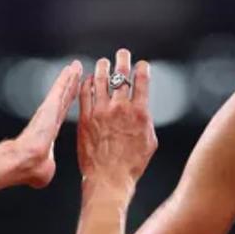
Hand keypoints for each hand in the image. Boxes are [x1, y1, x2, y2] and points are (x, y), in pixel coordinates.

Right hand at [11, 60, 82, 187]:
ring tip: (76, 66)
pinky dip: (66, 78)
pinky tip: (72, 68)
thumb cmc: (33, 168)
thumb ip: (47, 166)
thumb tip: (45, 173)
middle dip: (71, 85)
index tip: (75, 94)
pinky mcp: (50, 106)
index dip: (68, 103)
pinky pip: (61, 89)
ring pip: (63, 91)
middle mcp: (50, 118)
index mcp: (50, 132)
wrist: (25, 162)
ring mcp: (50, 111)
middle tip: (77, 72)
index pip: (62, 113)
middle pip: (64, 98)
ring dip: (70, 78)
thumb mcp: (45, 168)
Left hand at [77, 49, 156, 189]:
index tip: (141, 64)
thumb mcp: (150, 142)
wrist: (109, 179)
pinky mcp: (85, 118)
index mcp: (140, 112)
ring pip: (100, 80)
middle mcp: (120, 108)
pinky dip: (86, 84)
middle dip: (122, 60)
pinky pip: (84, 94)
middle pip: (121, 75)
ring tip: (103, 63)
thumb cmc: (132, 165)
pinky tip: (87, 80)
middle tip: (122, 54)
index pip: (142, 81)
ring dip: (102, 68)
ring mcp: (101, 112)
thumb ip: (146, 122)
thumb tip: (143, 112)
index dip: (142, 68)